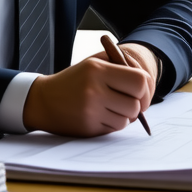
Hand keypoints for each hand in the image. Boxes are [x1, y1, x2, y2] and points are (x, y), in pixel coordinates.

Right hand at [21, 50, 153, 136]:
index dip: (146, 88)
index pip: (139, 81)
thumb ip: (120, 64)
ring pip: (127, 119)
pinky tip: (103, 115)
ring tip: (112, 107)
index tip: (142, 92)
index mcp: (98, 70)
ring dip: (125, 116)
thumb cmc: (74, 80)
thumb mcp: (94, 63)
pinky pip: (115, 128)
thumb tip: (148, 82)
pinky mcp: (88, 127)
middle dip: (138, 105)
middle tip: (131, 102)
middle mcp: (94, 90)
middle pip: (136, 104)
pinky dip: (114, 123)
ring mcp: (91, 110)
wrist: (43, 100)